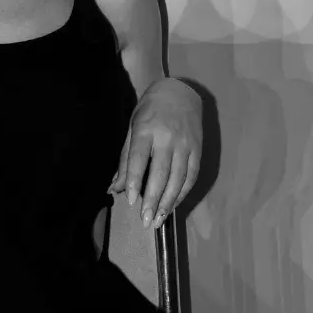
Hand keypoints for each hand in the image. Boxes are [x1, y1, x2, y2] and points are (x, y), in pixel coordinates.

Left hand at [108, 78, 201, 229]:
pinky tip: (173, 205)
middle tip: (145, 221)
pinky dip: (182, 193)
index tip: (131, 201)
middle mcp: (167, 138)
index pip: (139, 159)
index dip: (135, 181)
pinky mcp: (197, 149)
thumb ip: (126, 159)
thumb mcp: (132, 128)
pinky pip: (191, 175)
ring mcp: (185, 144)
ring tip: (158, 219)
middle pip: (160, 173)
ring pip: (178, 178)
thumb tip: (115, 188)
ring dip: (168, 202)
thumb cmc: (149, 110)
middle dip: (152, 199)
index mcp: (146, 130)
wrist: (179, 91)